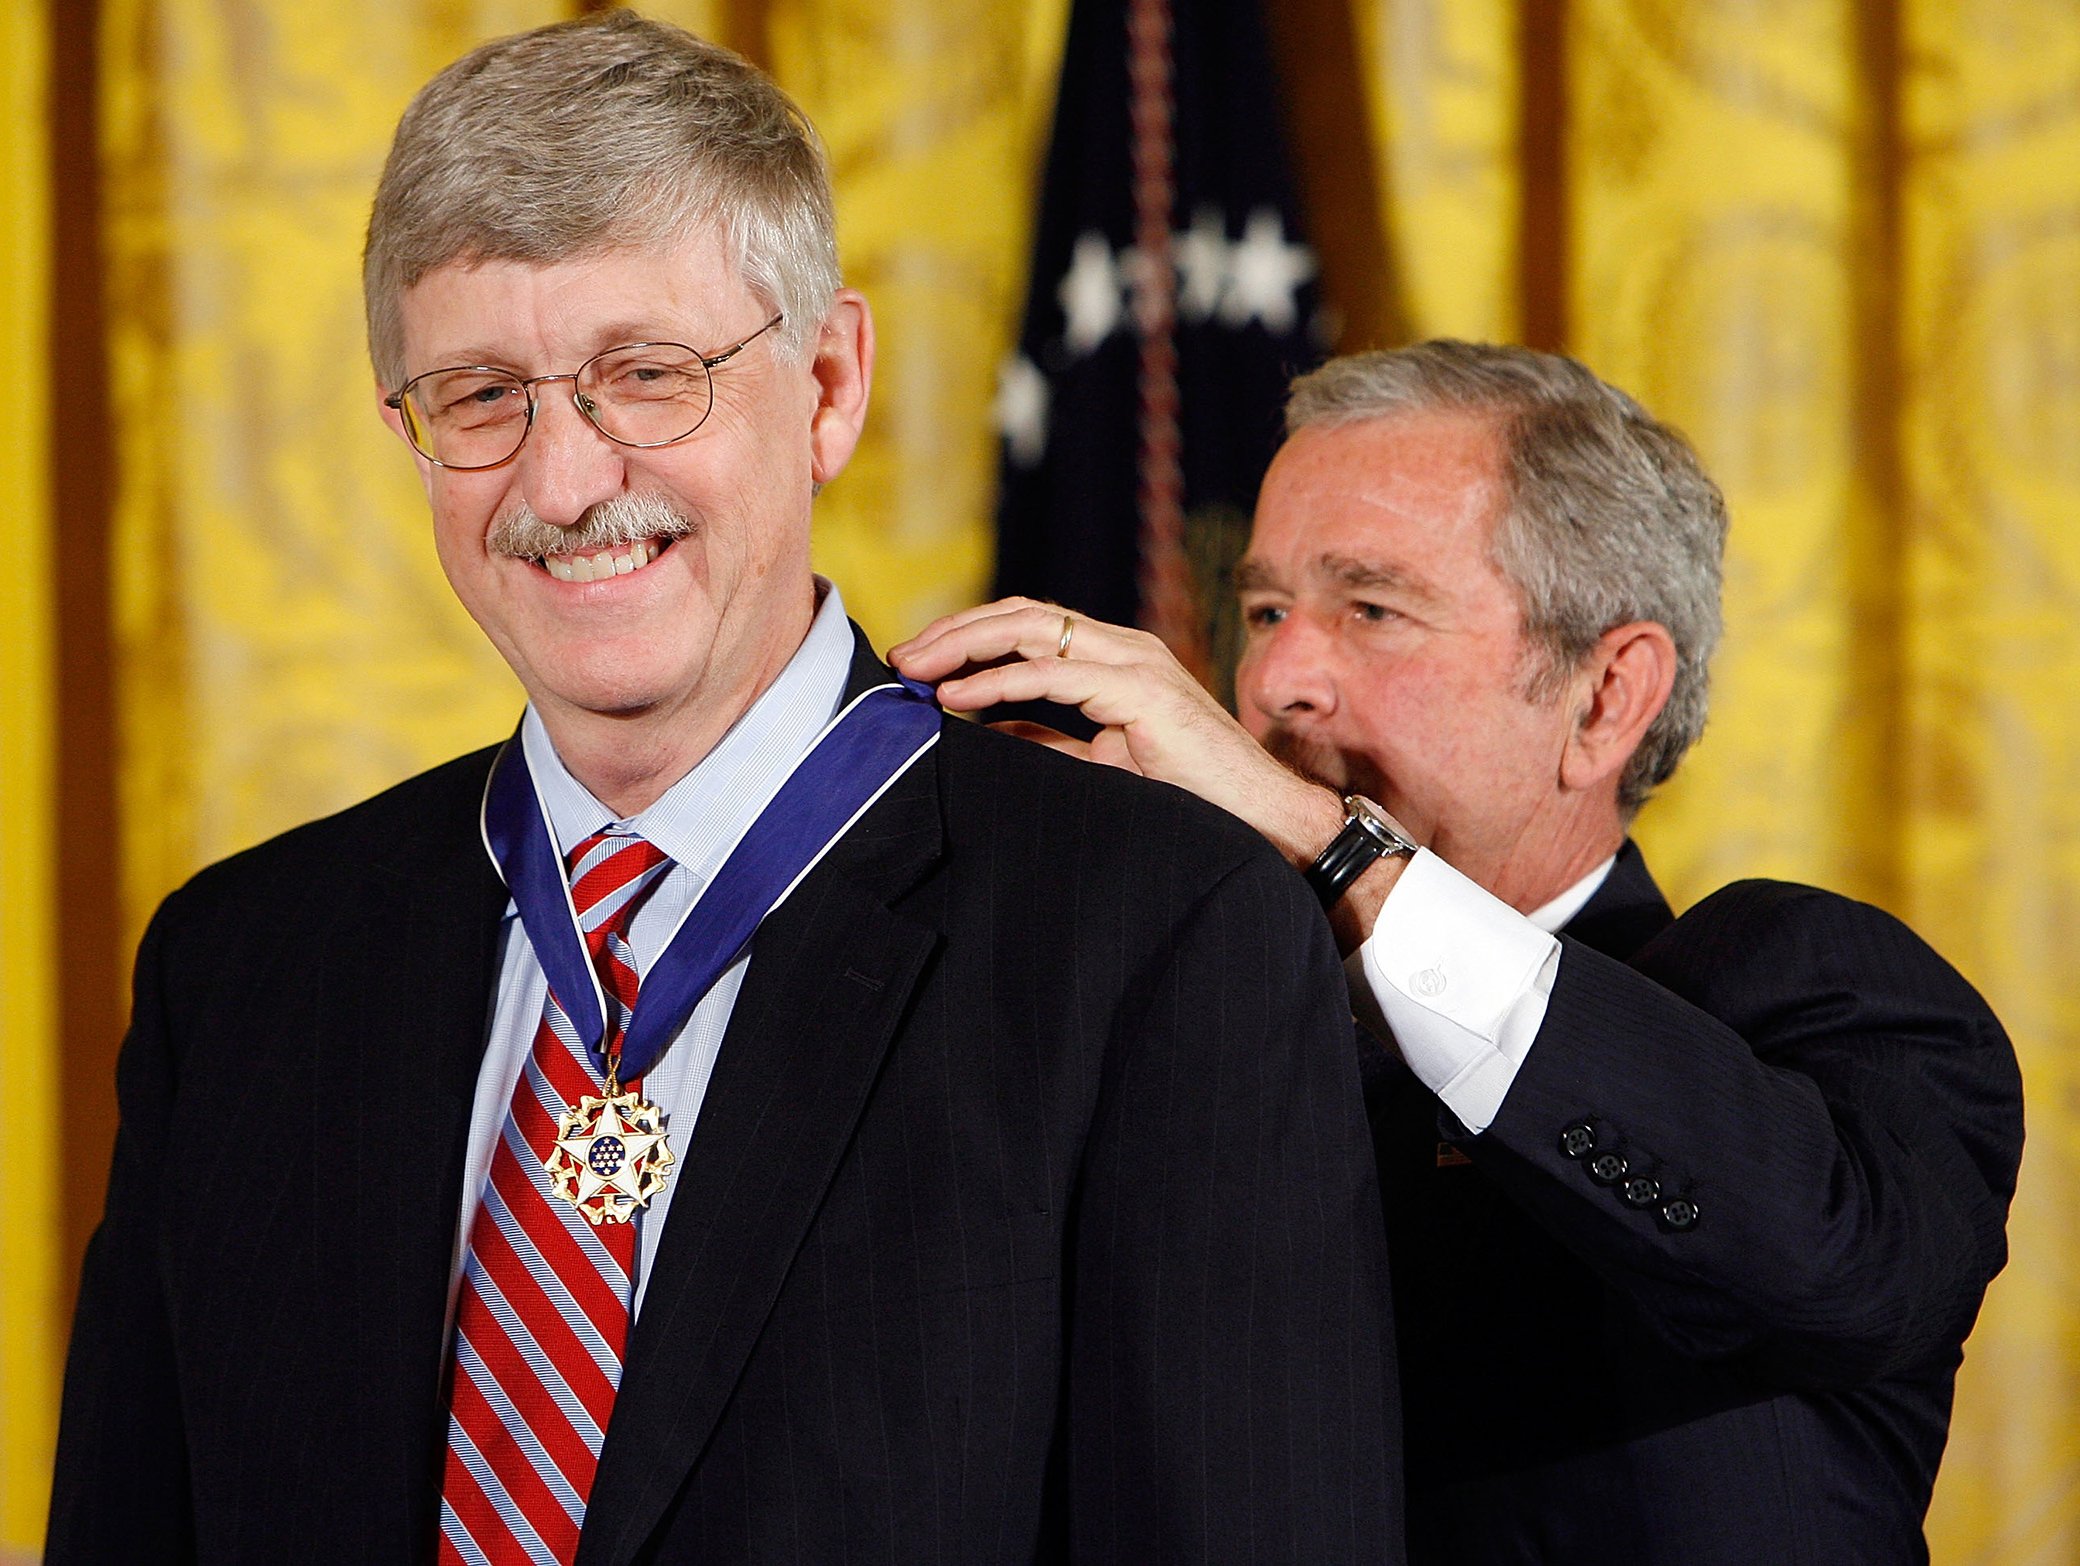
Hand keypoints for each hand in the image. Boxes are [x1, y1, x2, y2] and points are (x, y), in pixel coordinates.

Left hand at [891, 598, 1344, 872]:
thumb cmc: (1190, 795)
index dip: (969, 634)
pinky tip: (960, 697)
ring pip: (1033, 629)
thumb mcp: (1100, 764)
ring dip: (965, 644)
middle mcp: (1124, 648)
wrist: (1261, 817)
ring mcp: (1136, 663)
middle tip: (901, 658)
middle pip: (1022, 614)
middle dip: (954, 630)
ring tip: (918, 669)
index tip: (918, 663)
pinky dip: (1000, 680)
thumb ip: (1046, 743)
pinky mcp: (1143, 690)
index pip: (1029, 624)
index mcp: (1115, 658)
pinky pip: (1056, 673)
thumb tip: (982, 732)